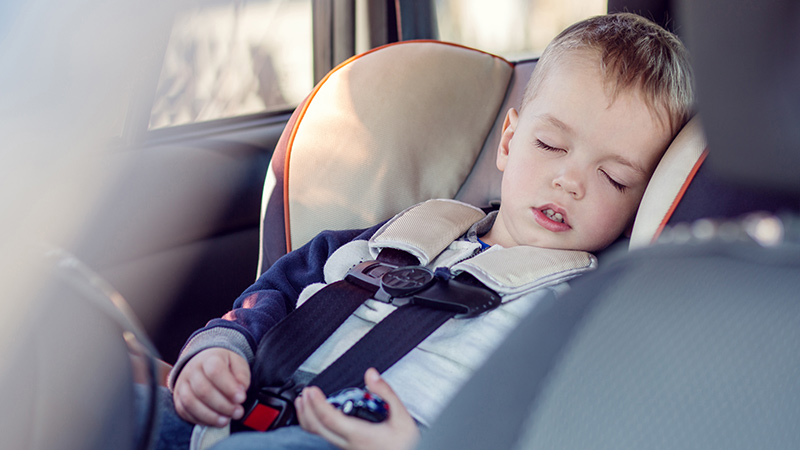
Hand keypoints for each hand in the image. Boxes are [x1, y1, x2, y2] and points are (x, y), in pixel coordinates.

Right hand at [173, 348, 249, 426]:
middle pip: (203, 390)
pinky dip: (199, 419)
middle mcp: (192, 370)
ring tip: (226, 420)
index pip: (215, 372)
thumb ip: (241, 375)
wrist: (203, 362)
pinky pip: (184, 411)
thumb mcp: (237, 364)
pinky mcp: (178, 397)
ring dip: (210, 415)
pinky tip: (213, 421)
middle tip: (237, 412)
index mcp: (209, 359)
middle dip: (222, 405)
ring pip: (190, 402)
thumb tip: (241, 389)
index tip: (241, 398)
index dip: (229, 387)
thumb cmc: (223, 365)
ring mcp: (182, 384)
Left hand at [295, 368, 419, 449]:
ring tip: (303, 401)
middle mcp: (348, 443)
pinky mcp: (347, 447)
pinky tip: (315, 414)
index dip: (318, 403)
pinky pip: (324, 436)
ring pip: (318, 434)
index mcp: (360, 435)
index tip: (312, 390)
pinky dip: (314, 423)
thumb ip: (386, 393)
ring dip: (307, 416)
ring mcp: (346, 447)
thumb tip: (371, 375)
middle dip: (307, 407)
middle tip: (306, 391)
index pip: (331, 419)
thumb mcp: (402, 416)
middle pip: (317, 428)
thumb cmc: (405, 445)